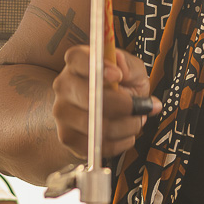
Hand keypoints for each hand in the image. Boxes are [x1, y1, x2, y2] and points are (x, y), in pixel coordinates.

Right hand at [51, 46, 159, 160]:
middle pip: (89, 97)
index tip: (118, 75)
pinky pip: (97, 145)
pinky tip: (126, 134)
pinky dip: (120, 142)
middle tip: (141, 107)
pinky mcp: (67, 137)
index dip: (98, 67)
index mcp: (76, 62)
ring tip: (137, 121)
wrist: (101, 113)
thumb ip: (130, 65)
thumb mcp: (130, 70)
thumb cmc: (118, 87)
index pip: (77, 58)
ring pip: (97, 125)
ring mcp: (62, 112)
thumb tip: (124, 69)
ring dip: (127, 126)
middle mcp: (64, 85)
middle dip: (123, 105)